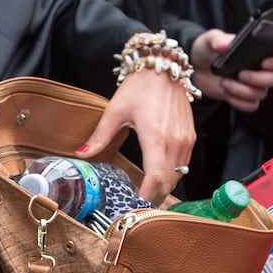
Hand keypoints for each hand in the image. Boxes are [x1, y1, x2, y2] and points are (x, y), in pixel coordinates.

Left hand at [80, 66, 194, 203]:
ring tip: (146, 192)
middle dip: (153, 196)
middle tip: (136, 203)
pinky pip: (184, 164)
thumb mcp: (115, 109)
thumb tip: (82, 154)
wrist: (164, 66)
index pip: (155, 177)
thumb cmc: (140, 85)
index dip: (146, 196)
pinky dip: (173, 174)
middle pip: (168, 181)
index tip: (134, 205)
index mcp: (155, 135)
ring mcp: (186, 139)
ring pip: (178, 175)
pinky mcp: (190, 136)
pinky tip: (159, 175)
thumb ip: (100, 135)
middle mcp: (175, 140)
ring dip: (164, 186)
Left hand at [189, 29, 272, 113]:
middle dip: (259, 79)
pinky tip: (226, 93)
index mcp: (261, 51)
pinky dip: (238, 101)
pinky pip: (251, 105)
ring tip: (224, 82)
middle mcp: (262, 69)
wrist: (197, 69)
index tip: (264, 62)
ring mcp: (255, 85)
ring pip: (261, 93)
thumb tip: (225, 45)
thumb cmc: (209, 50)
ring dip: (242, 90)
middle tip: (241, 74)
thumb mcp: (210, 40)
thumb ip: (218, 40)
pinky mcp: (245, 97)